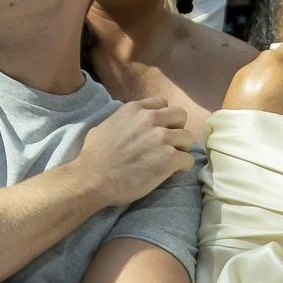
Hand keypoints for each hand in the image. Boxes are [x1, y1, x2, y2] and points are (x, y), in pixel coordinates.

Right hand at [75, 97, 194, 205]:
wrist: (94, 178)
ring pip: (188, 138)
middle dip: (177, 130)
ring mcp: (162, 137)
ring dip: (181, 149)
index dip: (162, 118)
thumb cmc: (93, 157)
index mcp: (135, 109)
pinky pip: (188, 160)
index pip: (162, 103)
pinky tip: (172, 173)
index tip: (158, 131)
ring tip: (170, 161)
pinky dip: (182, 167)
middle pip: (180, 116)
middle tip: (168, 145)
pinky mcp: (170, 158)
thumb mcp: (104, 126)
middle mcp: (151, 118)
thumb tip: (124, 126)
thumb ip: (121, 121)